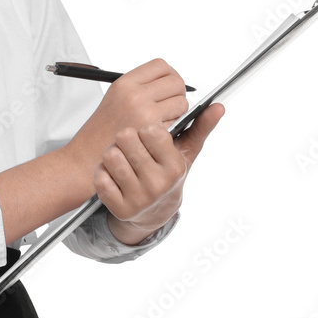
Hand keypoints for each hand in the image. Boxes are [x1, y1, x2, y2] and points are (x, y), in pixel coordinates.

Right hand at [71, 58, 190, 167]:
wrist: (87, 156)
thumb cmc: (102, 129)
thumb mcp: (115, 97)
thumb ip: (141, 86)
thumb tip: (169, 80)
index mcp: (125, 83)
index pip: (161, 66)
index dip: (169, 75)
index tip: (168, 85)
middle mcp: (135, 95)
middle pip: (176, 82)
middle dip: (178, 93)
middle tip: (168, 105)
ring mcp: (145, 113)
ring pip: (182, 103)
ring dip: (178, 112)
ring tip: (161, 120)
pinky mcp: (153, 132)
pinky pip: (178, 123)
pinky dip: (174, 128)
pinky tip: (157, 134)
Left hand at [94, 101, 225, 241]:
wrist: (154, 211)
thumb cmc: (167, 173)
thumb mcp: (185, 152)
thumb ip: (200, 127)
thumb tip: (217, 106)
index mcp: (174, 167)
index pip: (150, 130)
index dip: (145, 129)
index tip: (148, 136)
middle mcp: (158, 184)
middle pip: (125, 137)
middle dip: (126, 138)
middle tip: (133, 147)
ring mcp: (138, 199)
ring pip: (110, 155)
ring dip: (113, 153)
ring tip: (124, 160)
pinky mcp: (118, 208)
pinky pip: (99, 175)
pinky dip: (102, 172)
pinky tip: (114, 176)